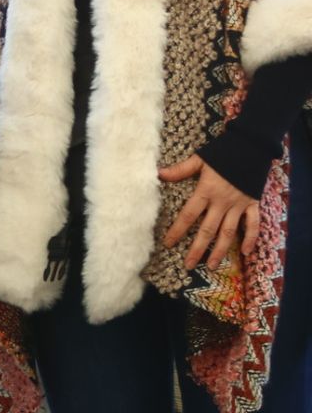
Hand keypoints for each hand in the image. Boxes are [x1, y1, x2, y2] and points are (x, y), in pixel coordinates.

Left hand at [159, 156, 260, 270]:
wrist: (251, 147)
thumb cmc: (223, 153)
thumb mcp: (199, 160)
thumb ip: (180, 170)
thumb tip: (158, 174)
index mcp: (206, 191)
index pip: (188, 215)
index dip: (177, 230)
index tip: (168, 244)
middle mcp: (222, 202)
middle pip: (207, 230)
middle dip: (197, 248)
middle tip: (188, 265)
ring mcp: (239, 205)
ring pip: (228, 232)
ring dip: (220, 250)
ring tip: (211, 265)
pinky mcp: (253, 204)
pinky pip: (253, 225)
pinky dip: (250, 238)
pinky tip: (246, 253)